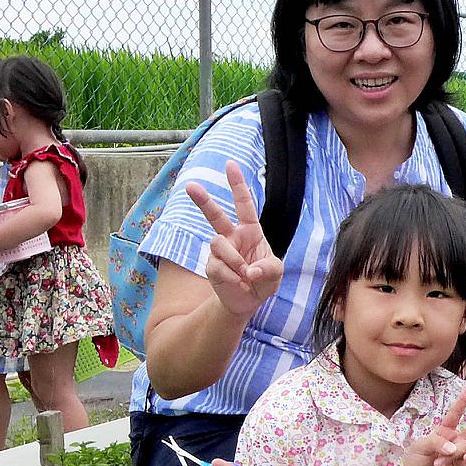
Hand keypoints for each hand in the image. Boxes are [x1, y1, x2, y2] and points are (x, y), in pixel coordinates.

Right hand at [188, 161, 284, 318]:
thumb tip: (250, 271)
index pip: (244, 205)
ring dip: (235, 260)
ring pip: (219, 245)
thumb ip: (269, 269)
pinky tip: (237, 283)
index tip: (230, 164)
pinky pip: (218, 266)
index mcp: (250, 231)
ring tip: (244, 275)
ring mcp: (219, 251)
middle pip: (215, 215)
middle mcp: (232, 237)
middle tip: (190, 185)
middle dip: (203, 200)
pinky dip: (232, 277)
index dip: (237, 185)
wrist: (248, 301)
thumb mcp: (275, 273)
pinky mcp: (211, 266)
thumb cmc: (263, 280)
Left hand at [401, 384, 465, 465]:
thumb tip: (456, 448)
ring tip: (438, 463)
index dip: (463, 401)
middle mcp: (456, 442)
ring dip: (453, 453)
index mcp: (443, 433)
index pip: (455, 414)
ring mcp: (462, 457)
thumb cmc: (415, 465)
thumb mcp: (419, 447)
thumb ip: (436, 441)